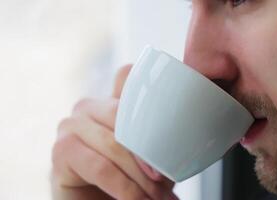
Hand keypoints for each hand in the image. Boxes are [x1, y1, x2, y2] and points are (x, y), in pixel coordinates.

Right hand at [52, 65, 176, 199]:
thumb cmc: (128, 178)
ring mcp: (71, 125)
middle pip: (125, 116)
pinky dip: (123, 187)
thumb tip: (190, 134)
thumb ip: (159, 136)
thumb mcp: (150, 155)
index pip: (129, 76)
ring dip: (139, 177)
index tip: (175, 123)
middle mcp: (88, 107)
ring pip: (114, 144)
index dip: (150, 94)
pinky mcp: (61, 151)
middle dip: (150, 154)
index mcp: (110, 101)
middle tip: (166, 182)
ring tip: (156, 198)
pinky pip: (99, 166)